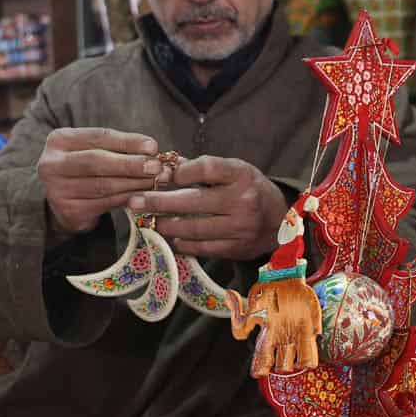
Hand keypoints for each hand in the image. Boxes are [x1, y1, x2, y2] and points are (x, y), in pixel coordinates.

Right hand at [38, 127, 160, 237]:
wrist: (64, 201)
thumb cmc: (85, 169)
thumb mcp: (94, 150)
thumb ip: (118, 148)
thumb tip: (152, 150)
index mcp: (59, 140)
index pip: (98, 137)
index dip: (128, 141)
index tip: (153, 146)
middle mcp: (52, 164)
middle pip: (97, 161)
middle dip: (131, 164)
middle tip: (157, 167)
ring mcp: (57, 189)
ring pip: (103, 185)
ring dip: (134, 183)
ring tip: (156, 181)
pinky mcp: (69, 211)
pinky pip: (105, 203)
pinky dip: (127, 199)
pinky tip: (143, 196)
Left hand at [133, 156, 287, 259]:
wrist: (280, 222)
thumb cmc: (249, 190)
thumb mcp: (233, 171)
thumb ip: (202, 170)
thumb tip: (164, 168)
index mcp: (241, 175)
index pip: (207, 169)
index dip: (181, 171)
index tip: (161, 175)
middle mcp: (242, 201)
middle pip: (194, 202)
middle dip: (159, 202)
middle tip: (134, 201)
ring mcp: (240, 228)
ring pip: (194, 228)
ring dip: (167, 225)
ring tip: (150, 221)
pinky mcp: (236, 248)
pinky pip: (202, 247)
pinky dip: (183, 242)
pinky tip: (171, 237)